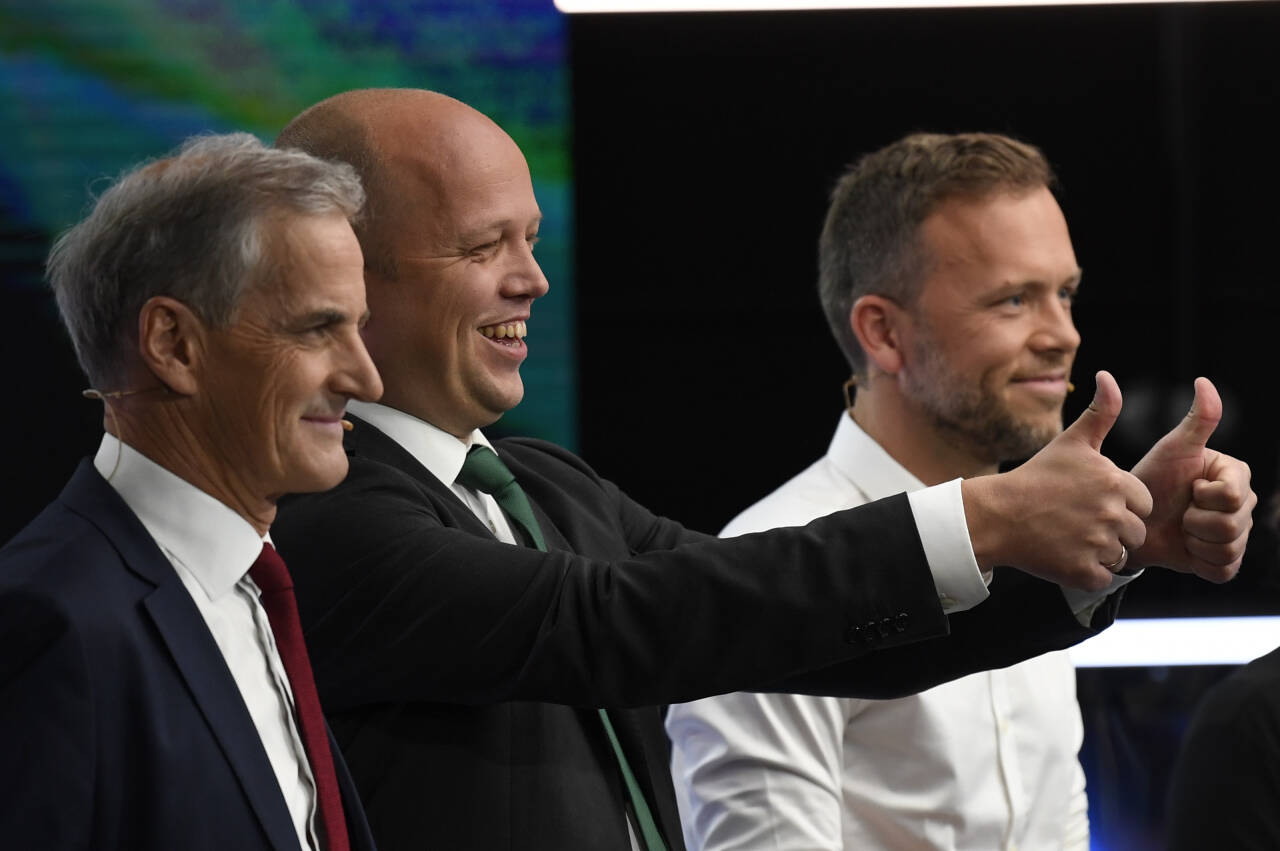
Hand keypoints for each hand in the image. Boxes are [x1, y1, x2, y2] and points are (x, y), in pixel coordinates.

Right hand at [963, 371, 1152, 590]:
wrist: (996, 515)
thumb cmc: (1035, 477)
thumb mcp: (1071, 442)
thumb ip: (1100, 412)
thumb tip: (1108, 377)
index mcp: (1116, 482)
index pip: (1142, 503)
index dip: (1119, 503)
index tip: (1088, 500)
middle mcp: (1112, 513)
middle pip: (1135, 531)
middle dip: (1112, 529)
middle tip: (1077, 520)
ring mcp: (1097, 544)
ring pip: (1120, 555)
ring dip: (1100, 551)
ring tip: (1070, 536)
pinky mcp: (1083, 571)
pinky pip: (1101, 577)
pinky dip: (1085, 571)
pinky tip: (1063, 554)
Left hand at [1128, 377, 1254, 580]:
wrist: (1131, 518)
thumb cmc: (1152, 478)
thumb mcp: (1172, 449)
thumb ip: (1196, 420)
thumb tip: (1204, 382)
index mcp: (1237, 475)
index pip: (1233, 496)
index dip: (1204, 497)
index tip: (1188, 488)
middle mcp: (1245, 504)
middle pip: (1232, 525)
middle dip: (1195, 521)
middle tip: (1179, 512)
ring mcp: (1238, 534)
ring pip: (1228, 547)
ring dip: (1195, 541)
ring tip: (1181, 528)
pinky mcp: (1225, 562)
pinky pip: (1222, 569)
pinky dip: (1199, 561)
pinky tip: (1186, 548)